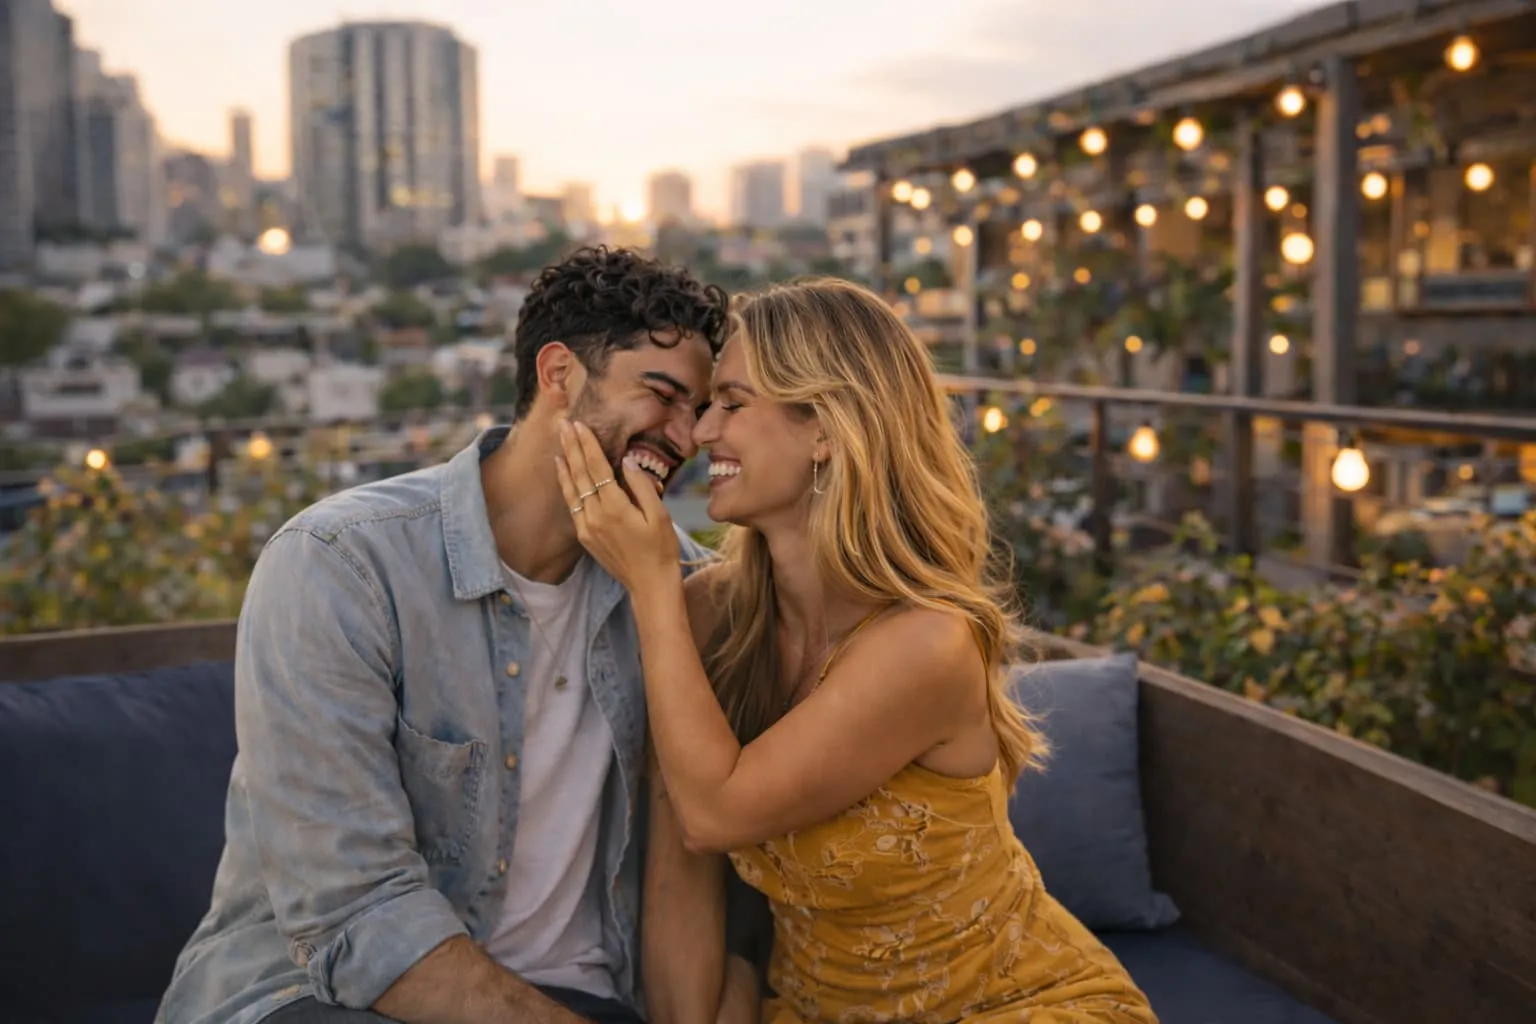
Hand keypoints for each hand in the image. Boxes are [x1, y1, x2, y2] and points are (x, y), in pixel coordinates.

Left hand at [556, 419, 680, 595]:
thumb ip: (642, 486)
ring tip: (560, 442)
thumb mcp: (659, 515)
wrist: (649, 584)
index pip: (597, 467)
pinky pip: (572, 504)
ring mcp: (587, 527)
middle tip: (564, 424)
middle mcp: (596, 515)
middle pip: (580, 473)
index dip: (587, 444)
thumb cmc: (661, 549)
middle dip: (572, 447)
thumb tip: (627, 460)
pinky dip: (566, 485)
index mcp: (615, 507)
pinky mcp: (585, 536)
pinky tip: (563, 472)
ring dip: (565, 463)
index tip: (579, 425)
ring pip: (571, 488)